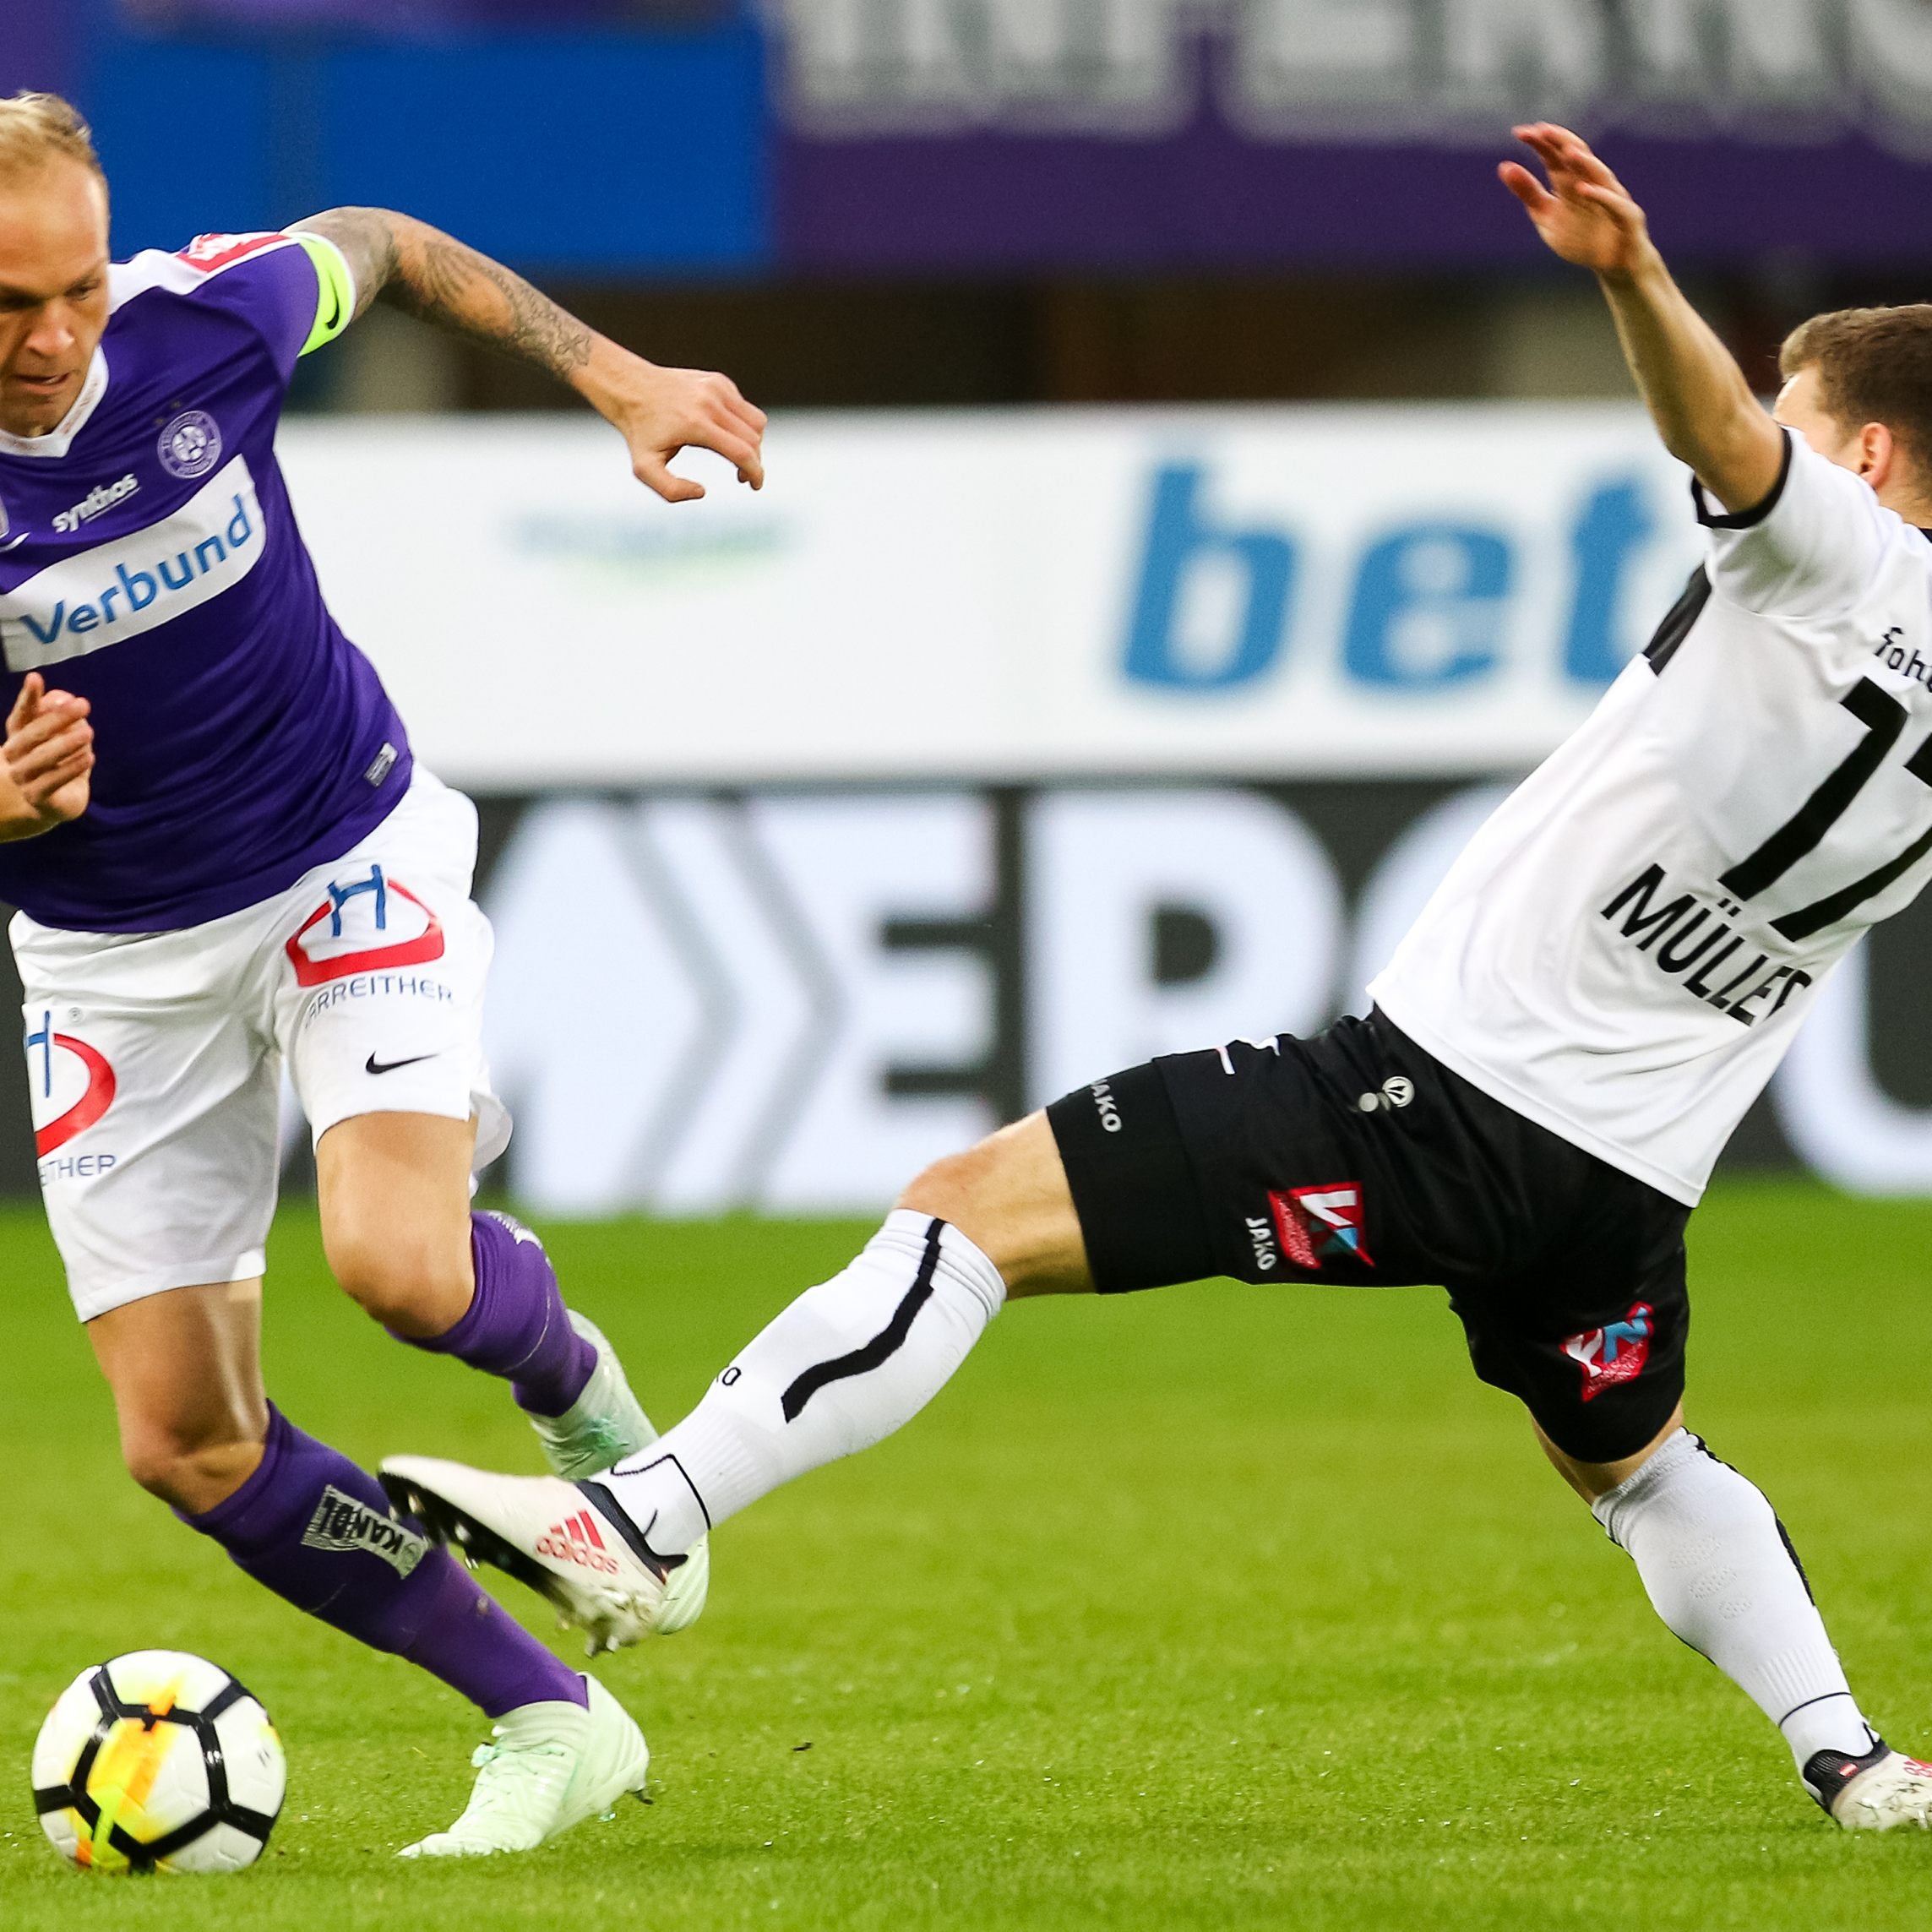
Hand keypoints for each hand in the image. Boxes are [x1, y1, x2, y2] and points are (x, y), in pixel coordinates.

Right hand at [2, 672, 92, 839]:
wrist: (42, 809)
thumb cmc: (49, 769)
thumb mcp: (55, 743)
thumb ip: (61, 722)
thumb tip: (68, 698)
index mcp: (15, 741)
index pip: (20, 717)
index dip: (27, 699)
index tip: (36, 678)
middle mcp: (13, 759)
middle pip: (32, 735)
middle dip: (56, 718)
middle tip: (83, 704)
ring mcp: (22, 780)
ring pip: (42, 759)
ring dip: (66, 743)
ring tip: (88, 730)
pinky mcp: (38, 799)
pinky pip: (53, 782)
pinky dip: (71, 768)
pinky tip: (90, 756)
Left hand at [581, 348, 767, 503]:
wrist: (629, 387)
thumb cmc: (638, 431)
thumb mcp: (644, 468)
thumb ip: (670, 490)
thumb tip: (702, 492)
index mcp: (696, 424)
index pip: (742, 452)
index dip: (755, 473)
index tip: (755, 485)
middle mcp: (710, 403)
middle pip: (753, 439)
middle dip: (754, 462)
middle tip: (740, 476)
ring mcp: (717, 388)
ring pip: (756, 421)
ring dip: (753, 443)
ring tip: (736, 455)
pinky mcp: (719, 381)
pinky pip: (744, 407)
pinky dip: (742, 424)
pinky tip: (723, 432)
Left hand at [1499, 123, 1652, 278]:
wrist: (1613, 265)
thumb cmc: (1581, 238)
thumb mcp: (1547, 217)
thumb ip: (1528, 193)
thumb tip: (1504, 166)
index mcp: (1571, 183)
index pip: (1555, 157)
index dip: (1541, 144)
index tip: (1519, 132)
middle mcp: (1593, 183)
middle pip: (1578, 157)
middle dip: (1561, 142)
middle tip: (1541, 130)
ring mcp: (1611, 198)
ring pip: (1599, 174)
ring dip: (1584, 162)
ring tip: (1566, 151)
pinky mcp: (1627, 217)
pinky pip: (1614, 204)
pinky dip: (1599, 196)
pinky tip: (1583, 190)